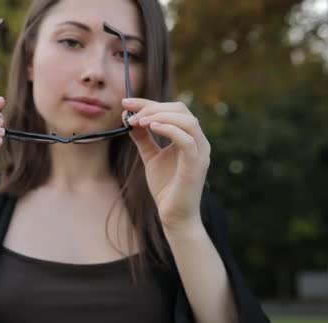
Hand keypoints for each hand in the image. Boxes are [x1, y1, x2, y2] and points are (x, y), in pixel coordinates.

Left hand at [122, 98, 209, 231]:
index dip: (149, 102)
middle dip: (153, 107)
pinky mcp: (197, 164)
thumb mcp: (150, 157)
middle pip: (181, 109)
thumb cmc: (166, 188)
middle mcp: (199, 141)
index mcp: (189, 137)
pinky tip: (151, 127)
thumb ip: (143, 138)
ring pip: (187, 120)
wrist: (174, 216)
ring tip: (139, 121)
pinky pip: (187, 139)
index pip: (172, 109)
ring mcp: (201, 152)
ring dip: (161, 115)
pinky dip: (169, 129)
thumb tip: (129, 118)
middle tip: (131, 114)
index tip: (126, 102)